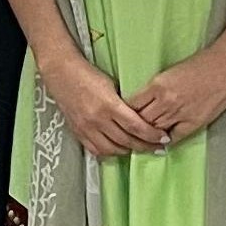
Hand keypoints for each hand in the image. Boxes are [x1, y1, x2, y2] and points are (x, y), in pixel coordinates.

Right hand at [49, 58, 168, 159]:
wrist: (61, 72)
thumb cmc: (88, 74)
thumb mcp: (112, 85)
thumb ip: (124, 104)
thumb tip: (140, 118)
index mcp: (109, 105)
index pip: (136, 126)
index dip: (152, 135)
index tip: (164, 138)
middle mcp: (97, 120)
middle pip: (127, 140)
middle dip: (146, 146)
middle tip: (158, 148)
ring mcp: (86, 128)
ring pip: (112, 149)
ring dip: (129, 151)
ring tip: (139, 148)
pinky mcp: (77, 132)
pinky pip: (96, 150)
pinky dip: (110, 152)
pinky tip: (118, 149)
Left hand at [126, 51, 225, 148]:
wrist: (225, 69)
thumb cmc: (198, 66)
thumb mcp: (168, 74)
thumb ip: (154, 89)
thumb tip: (141, 103)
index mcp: (157, 86)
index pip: (132, 105)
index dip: (125, 112)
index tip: (122, 116)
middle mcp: (166, 102)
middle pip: (141, 120)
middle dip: (134, 126)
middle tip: (128, 131)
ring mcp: (179, 114)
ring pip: (154, 130)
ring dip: (147, 135)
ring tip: (141, 139)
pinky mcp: (193, 123)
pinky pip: (174, 137)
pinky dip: (165, 141)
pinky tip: (160, 143)